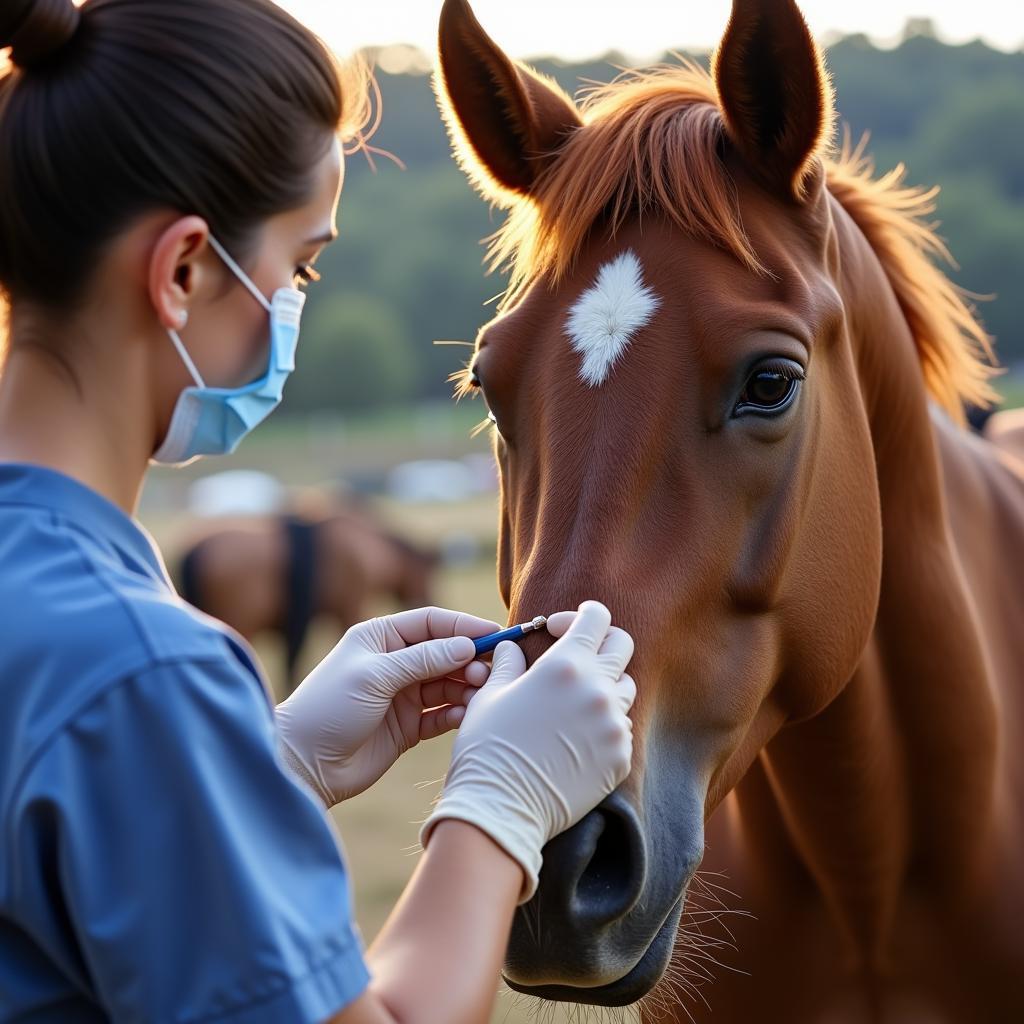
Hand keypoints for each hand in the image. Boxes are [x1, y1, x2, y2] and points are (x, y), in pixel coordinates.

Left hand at [275, 607, 499, 806]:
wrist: (303, 763)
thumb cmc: (329, 708)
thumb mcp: (375, 675)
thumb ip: (422, 659)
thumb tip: (466, 645)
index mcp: (381, 638)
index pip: (432, 623)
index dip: (464, 626)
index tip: (495, 634)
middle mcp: (395, 663)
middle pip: (446, 653)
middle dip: (470, 660)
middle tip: (490, 672)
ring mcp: (403, 695)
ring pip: (447, 684)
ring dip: (467, 687)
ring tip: (480, 695)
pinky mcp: (408, 726)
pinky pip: (442, 714)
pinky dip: (456, 714)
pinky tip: (465, 717)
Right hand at [420, 600, 635, 901]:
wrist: (500, 809)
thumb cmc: (488, 747)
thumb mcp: (491, 694)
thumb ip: (509, 663)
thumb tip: (512, 646)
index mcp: (566, 665)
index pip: (596, 617)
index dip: (578, 616)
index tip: (559, 629)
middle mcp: (598, 689)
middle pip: (621, 645)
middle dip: (600, 643)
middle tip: (576, 657)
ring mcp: (613, 725)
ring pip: (624, 688)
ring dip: (603, 687)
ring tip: (571, 705)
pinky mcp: (620, 757)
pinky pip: (620, 729)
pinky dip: (602, 727)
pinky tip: (573, 741)